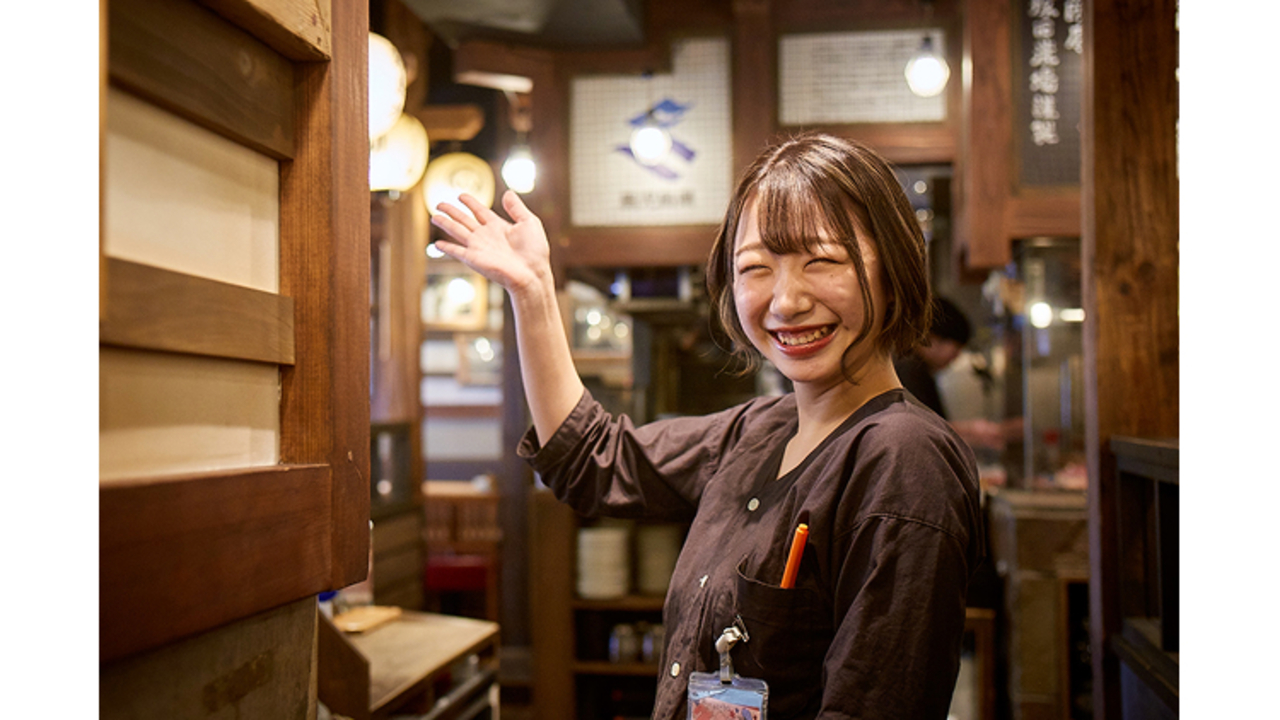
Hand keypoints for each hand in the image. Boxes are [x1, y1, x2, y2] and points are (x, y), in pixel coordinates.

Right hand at [430, 190, 550, 293]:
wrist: (531, 273)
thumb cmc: (535, 251)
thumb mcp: (529, 222)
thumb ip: (516, 207)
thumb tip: (508, 192)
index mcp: (498, 226)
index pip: (480, 211)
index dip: (470, 202)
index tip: (461, 195)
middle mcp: (486, 236)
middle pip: (464, 219)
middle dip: (452, 211)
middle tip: (439, 203)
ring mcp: (478, 247)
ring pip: (457, 231)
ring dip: (445, 223)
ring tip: (434, 216)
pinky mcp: (474, 258)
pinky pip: (457, 251)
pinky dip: (447, 248)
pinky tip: (437, 244)